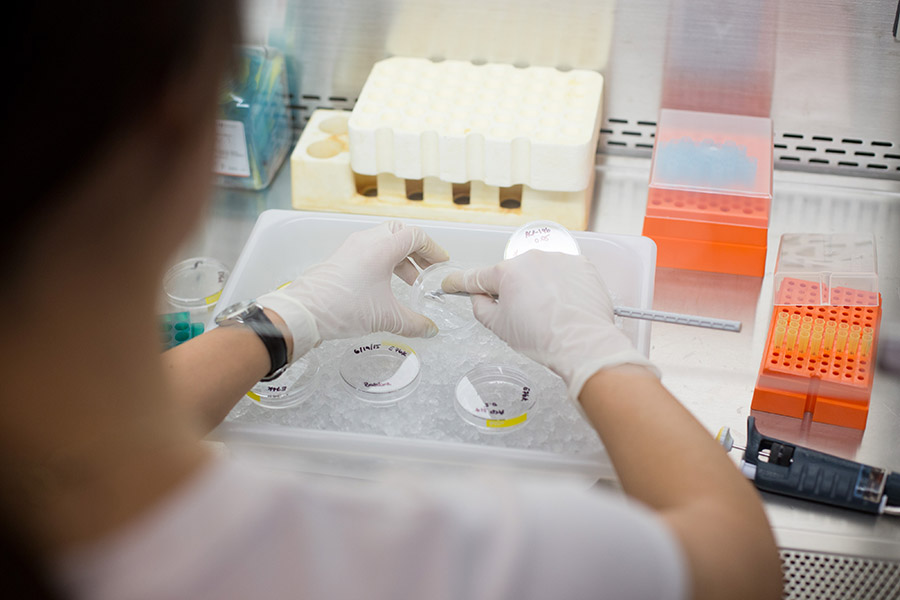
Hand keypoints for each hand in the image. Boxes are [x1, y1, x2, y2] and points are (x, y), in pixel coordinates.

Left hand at [259, 221, 448, 358]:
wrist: (305, 312)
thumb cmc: (344, 307)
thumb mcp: (386, 317)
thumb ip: (414, 324)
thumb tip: (430, 330)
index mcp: (382, 247)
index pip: (415, 236)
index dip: (433, 249)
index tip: (441, 262)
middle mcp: (366, 241)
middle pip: (399, 233)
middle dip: (416, 250)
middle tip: (426, 268)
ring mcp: (351, 248)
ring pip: (382, 242)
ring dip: (399, 258)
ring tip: (409, 281)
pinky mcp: (340, 258)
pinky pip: (368, 251)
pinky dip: (383, 262)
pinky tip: (385, 286)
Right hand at [441, 250, 656, 401]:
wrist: (583, 343)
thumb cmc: (542, 338)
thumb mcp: (499, 327)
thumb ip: (481, 308)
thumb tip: (480, 297)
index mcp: (506, 272)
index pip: (475, 277)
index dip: (458, 283)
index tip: (450, 284)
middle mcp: (531, 258)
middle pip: (512, 274)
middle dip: (512, 291)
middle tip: (522, 316)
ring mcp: (558, 258)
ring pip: (539, 272)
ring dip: (539, 287)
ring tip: (550, 313)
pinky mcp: (581, 265)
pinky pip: (564, 272)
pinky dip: (562, 286)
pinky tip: (565, 305)